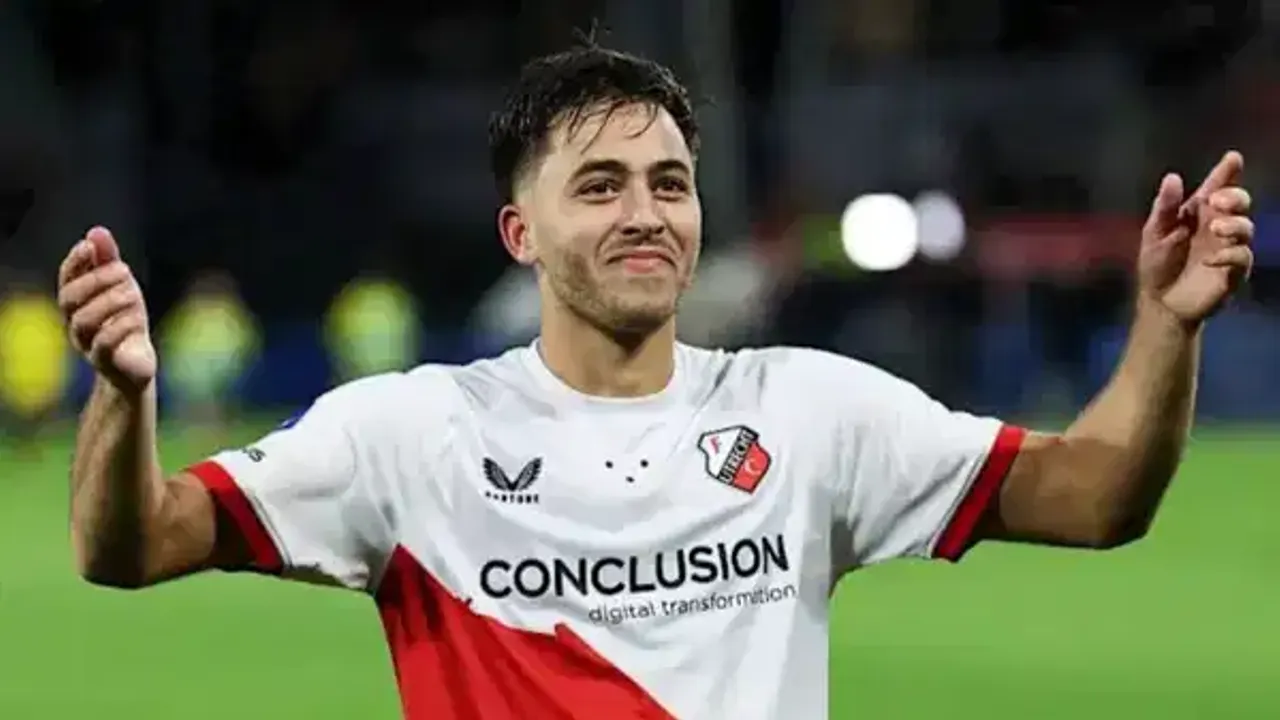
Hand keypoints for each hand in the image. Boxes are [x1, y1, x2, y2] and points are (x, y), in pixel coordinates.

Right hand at [57, 226, 157, 391]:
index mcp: (77, 304)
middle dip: (96, 280)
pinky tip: (137, 316)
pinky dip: (121, 326)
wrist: (135, 366)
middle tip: (124, 270)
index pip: (66, 279)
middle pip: (71, 299)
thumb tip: (97, 231)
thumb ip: (109, 261)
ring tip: (133, 293)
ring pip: (84, 321)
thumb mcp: (122, 288)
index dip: (74, 262)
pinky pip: (104, 345)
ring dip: (109, 301)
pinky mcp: (106, 362)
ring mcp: (88, 344)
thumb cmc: (125, 322)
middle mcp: (75, 324)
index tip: (90, 246)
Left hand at [1137, 150, 1253, 327]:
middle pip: (1239, 203)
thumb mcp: (1155, 234)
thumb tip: (1173, 176)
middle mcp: (1217, 226)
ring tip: (1215, 229)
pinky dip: (1229, 255)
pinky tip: (1210, 260)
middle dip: (1234, 197)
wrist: (1160, 302)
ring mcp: (1228, 248)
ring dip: (1234, 224)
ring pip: (1246, 227)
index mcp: (1198, 214)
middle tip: (1217, 201)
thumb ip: (1165, 207)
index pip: (1216, 188)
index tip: (1233, 158)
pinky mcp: (1233, 271)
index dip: (1226, 172)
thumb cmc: (1157, 265)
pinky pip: (1242, 258)